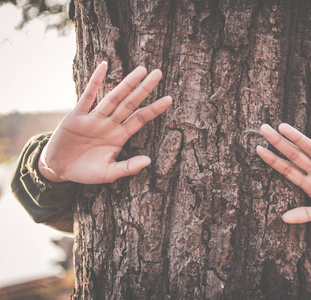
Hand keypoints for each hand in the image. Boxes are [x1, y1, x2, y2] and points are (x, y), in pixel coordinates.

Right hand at [38, 62, 171, 183]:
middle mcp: (109, 124)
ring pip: (113, 98)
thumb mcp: (108, 173)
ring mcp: (94, 118)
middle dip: (144, 89)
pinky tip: (104, 66)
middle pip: (130, 103)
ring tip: (141, 70)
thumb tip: (149, 161)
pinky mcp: (76, 116)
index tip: (169, 98)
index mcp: (119, 136)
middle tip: (158, 73)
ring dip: (126, 83)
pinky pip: (87, 96)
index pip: (140, 119)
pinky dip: (95, 81)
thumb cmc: (86, 172)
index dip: (154, 109)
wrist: (58, 169)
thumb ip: (128, 167)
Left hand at [257, 118, 310, 223]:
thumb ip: (306, 215)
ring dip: (297, 138)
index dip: (273, 160)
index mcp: (309, 184)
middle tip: (263, 128)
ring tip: (282, 126)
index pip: (287, 170)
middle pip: (295, 155)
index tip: (258, 149)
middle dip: (279, 143)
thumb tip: (283, 219)